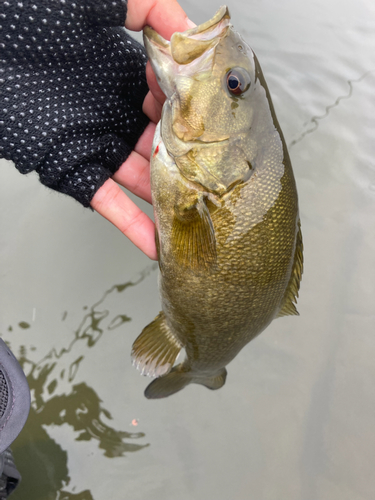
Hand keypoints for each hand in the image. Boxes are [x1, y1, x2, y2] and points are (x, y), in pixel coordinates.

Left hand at [90, 0, 194, 260]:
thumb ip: (147, 7)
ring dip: (169, 199)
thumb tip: (189, 32)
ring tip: (200, 217)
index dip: (190, 110)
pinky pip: (107, 203)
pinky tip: (157, 243)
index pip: (171, 103)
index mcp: (122, 79)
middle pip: (162, 147)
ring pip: (142, 179)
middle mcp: (115, 116)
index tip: (207, 113)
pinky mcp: (73, 170)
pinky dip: (132, 225)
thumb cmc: (27, 16)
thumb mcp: (95, 2)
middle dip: (188, 162)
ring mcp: (96, 146)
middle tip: (218, 177)